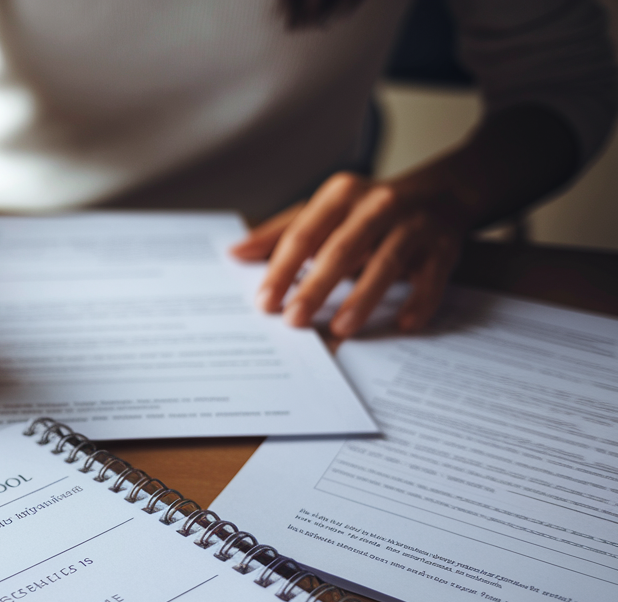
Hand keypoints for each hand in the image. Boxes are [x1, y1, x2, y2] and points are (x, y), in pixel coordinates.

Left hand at [231, 172, 467, 337]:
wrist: (443, 193)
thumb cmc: (368, 210)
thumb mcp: (325, 211)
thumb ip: (281, 233)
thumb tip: (235, 253)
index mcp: (340, 195)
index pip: (304, 234)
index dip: (282, 269)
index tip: (265, 302)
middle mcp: (377, 205)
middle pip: (342, 249)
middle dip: (316, 287)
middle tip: (294, 321)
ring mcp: (414, 225)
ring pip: (386, 263)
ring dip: (363, 298)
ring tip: (341, 329)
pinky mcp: (444, 246)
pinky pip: (432, 277)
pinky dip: (419, 301)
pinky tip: (404, 324)